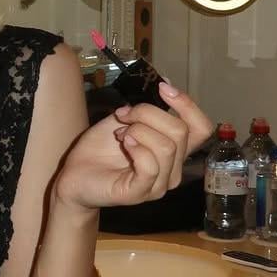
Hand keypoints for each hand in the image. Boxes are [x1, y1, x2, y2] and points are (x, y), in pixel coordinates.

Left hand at [53, 80, 214, 212]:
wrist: (75, 175)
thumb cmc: (101, 149)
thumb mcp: (125, 120)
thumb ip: (148, 108)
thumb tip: (166, 84)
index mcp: (175, 151)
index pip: (202, 128)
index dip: (187, 105)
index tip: (163, 88)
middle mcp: (173, 170)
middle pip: (180, 131)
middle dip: (149, 114)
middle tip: (123, 116)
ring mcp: (159, 184)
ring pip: (167, 146)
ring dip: (139, 130)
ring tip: (120, 135)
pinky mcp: (140, 193)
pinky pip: (150, 165)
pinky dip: (136, 148)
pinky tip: (124, 144)